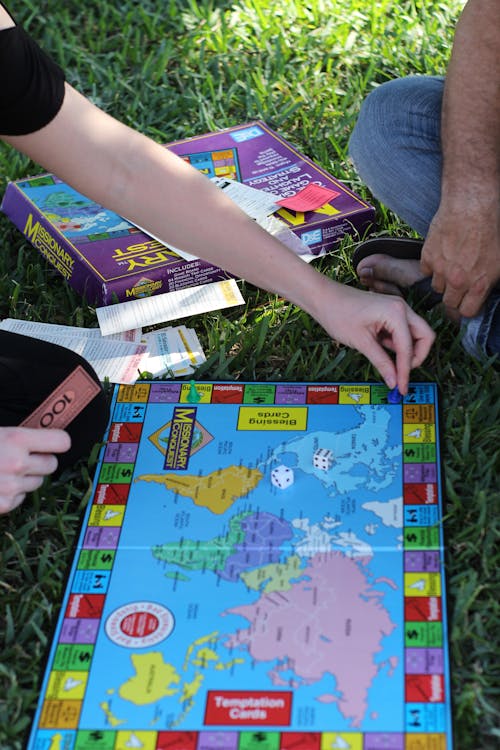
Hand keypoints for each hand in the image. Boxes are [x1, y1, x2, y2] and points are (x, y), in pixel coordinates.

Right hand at [0, 426, 70, 513]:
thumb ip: (20, 437)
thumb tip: (41, 437)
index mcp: (15, 439)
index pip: (61, 441)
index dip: (57, 442)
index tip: (54, 442)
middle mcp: (17, 463)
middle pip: (52, 464)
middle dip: (41, 461)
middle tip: (22, 457)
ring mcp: (11, 486)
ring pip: (38, 482)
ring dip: (26, 478)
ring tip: (4, 471)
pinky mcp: (5, 505)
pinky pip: (21, 498)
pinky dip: (12, 493)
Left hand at [315, 282, 434, 394]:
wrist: (323, 297)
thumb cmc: (338, 313)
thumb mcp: (361, 342)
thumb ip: (381, 362)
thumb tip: (393, 381)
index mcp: (396, 312)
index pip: (408, 348)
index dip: (406, 370)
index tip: (402, 387)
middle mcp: (401, 308)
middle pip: (424, 337)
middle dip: (416, 357)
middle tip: (401, 372)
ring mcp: (397, 309)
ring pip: (415, 334)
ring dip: (405, 350)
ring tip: (382, 355)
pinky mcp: (390, 313)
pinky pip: (401, 331)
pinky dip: (395, 343)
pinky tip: (378, 345)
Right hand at [421, 202, 499, 316]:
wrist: (472, 205)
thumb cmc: (491, 229)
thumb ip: (489, 282)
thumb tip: (482, 292)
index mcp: (478, 285)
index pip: (466, 312)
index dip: (468, 307)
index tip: (469, 302)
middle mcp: (457, 281)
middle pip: (449, 303)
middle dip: (455, 297)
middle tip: (460, 285)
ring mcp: (440, 270)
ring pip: (437, 287)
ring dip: (443, 281)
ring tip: (451, 267)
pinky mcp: (428, 256)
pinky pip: (426, 270)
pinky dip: (432, 266)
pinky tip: (441, 255)